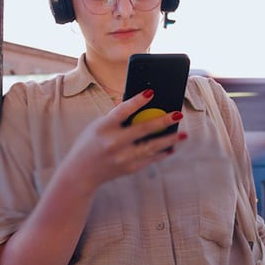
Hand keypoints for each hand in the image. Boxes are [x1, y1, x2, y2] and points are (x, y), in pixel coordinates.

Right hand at [64, 89, 185, 186]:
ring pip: (151, 147)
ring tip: (184, 134)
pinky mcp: (128, 168)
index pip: (122, 110)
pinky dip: (162, 153)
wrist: (81, 172)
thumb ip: (116, 117)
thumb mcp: (98, 126)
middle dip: (163, 121)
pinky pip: (150, 159)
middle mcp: (113, 143)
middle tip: (178, 114)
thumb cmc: (90, 143)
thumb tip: (140, 104)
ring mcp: (122, 157)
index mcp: (104, 127)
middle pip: (143, 129)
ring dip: (169, 140)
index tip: (151, 92)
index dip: (137, 101)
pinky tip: (171, 148)